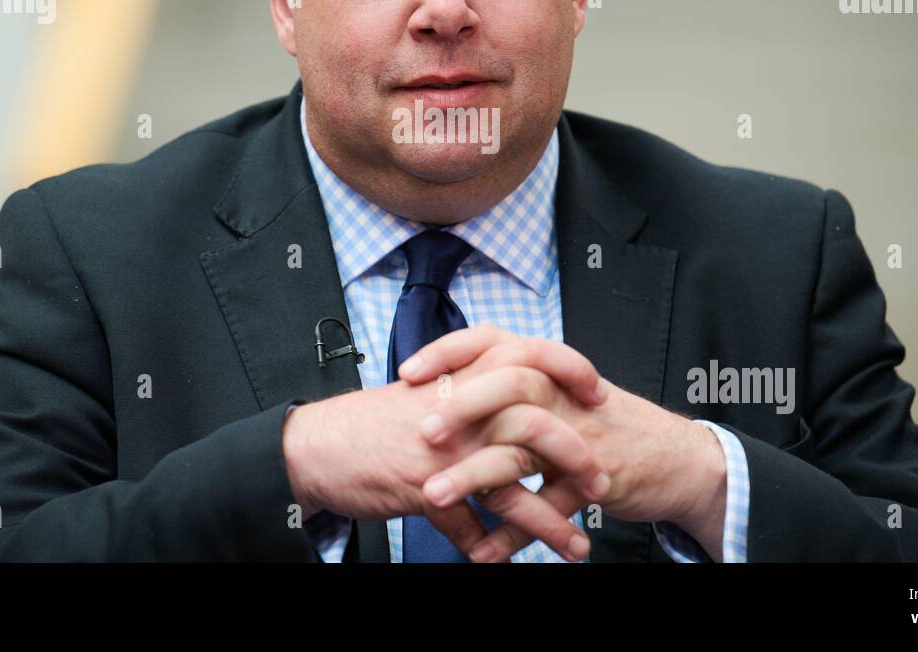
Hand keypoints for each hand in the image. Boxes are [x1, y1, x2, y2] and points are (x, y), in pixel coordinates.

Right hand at [281, 354, 609, 561]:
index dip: (570, 368)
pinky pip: (469, 525)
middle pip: (536, 424)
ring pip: (512, 486)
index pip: (531, 354)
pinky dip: (488, 548)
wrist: (316, 445)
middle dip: (578, 457)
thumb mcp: (426, 393)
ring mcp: (444, 449)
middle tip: (601, 483)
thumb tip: (510, 402)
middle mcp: (459, 408)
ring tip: (576, 547)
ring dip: (549, 522)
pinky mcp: (424, 486)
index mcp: (463, 375)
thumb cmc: (372, 421)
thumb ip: (471, 393)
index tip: (599, 392)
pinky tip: (499, 563)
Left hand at [400, 324, 728, 560]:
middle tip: (423, 431)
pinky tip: (484, 553)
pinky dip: (514, 533)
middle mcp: (562, 393)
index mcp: (547, 367)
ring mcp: (579, 435)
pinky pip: (547, 507)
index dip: (450, 351)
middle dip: (462, 405)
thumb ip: (511, 382)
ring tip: (433, 496)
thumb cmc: (606, 424)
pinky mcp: (594, 478)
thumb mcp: (560, 390)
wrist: (676, 458)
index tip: (409, 371)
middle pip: (510, 383)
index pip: (494, 339)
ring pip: (522, 449)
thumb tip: (450, 384)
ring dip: (474, 476)